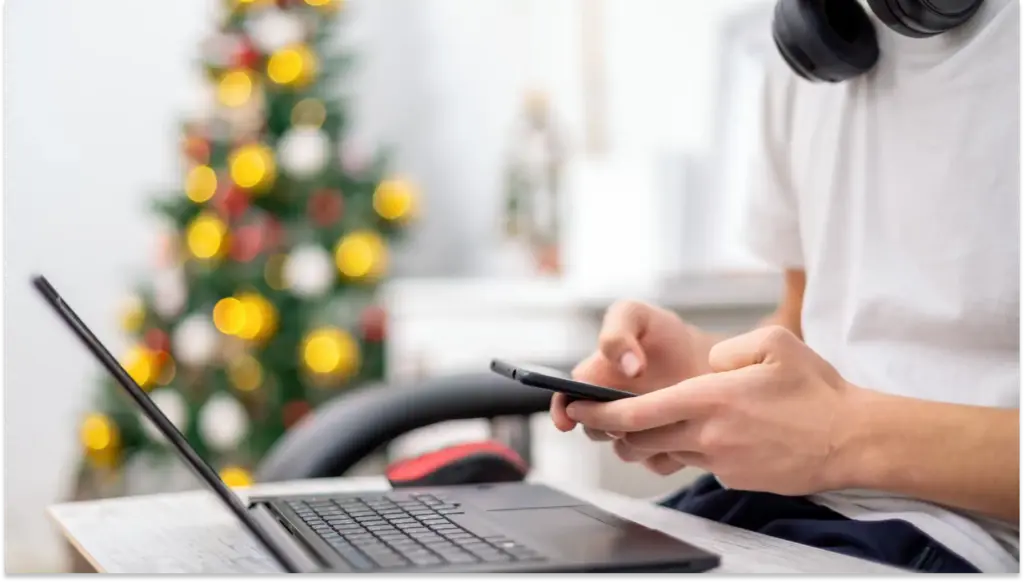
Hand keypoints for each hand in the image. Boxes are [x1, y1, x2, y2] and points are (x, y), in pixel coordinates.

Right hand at [550, 300, 714, 475]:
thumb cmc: (664, 334)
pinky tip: (685, 430)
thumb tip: (627, 369)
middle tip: (630, 409)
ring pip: (624, 451)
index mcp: (594, 381)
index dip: (562, 412)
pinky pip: (656, 463)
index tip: (567, 419)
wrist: (709, 359)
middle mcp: (609, 411)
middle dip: (607, 423)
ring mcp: (636, 433)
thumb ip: (617, 334)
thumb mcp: (636, 316)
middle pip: (594, 429)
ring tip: (667, 417)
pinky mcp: (662, 450)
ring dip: (640, 440)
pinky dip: (668, 452)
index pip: (566, 402)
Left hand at [563, 326, 862, 495]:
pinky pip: (699, 463)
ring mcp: (721, 461)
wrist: (852, 440)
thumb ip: (731, 347)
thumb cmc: (816, 390)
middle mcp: (708, 434)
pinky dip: (692, 450)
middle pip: (640, 440)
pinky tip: (712, 434)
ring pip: (667, 454)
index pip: (635, 413)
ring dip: (652, 441)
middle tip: (601, 419)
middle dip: (614, 431)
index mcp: (709, 399)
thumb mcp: (775, 344)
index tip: (577, 408)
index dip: (599, 413)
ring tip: (653, 423)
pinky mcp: (735, 478)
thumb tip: (709, 365)